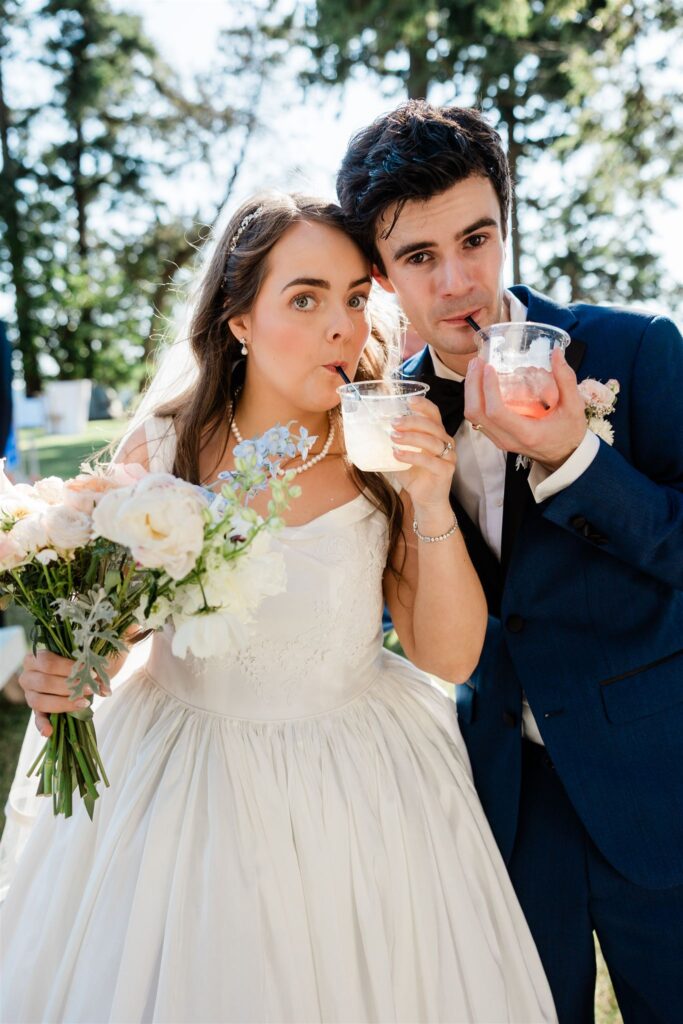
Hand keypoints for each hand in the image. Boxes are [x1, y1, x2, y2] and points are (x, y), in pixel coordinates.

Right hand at [19, 649, 117, 738]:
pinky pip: (37, 718)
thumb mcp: (85, 661)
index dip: (68, 669)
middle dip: (68, 687)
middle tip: (88, 690)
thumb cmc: (81, 661)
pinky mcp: (36, 709)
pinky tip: (49, 732)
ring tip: (83, 703)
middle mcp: (28, 676)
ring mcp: (30, 694)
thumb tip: (105, 691)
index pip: (48, 663)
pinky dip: (43, 725)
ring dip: (63, 703)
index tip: (89, 673)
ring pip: (40, 701)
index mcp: (36, 658)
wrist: (80, 670)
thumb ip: (92, 670)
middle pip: (44, 683)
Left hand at [390, 397, 456, 513]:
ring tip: (393, 437)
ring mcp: (448, 456)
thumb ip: (393, 441)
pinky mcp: (446, 471)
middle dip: (412, 421)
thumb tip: (368, 430)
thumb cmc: (414, 474)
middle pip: (432, 425)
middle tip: (394, 422)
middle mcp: (445, 442)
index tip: (409, 400)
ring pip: (432, 442)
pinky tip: (398, 454)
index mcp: (437, 433)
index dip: (423, 405)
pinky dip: (412, 457)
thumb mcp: (402, 453)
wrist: (426, 499)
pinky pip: (430, 461)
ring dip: (411, 437)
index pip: (434, 414)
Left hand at [464, 348, 586, 469]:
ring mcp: (499, 440)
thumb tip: (556, 353)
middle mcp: (508, 439)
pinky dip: (474, 399)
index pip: (496, 412)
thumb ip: (567, 379)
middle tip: (477, 361)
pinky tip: (479, 381)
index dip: (488, 388)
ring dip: (470, 391)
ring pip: (473, 417)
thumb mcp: (575, 407)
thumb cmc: (570, 432)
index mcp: (526, 433)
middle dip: (472, 385)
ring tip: (475, 367)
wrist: (564, 456)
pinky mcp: (496, 437)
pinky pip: (477, 419)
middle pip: (476, 413)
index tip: (489, 367)